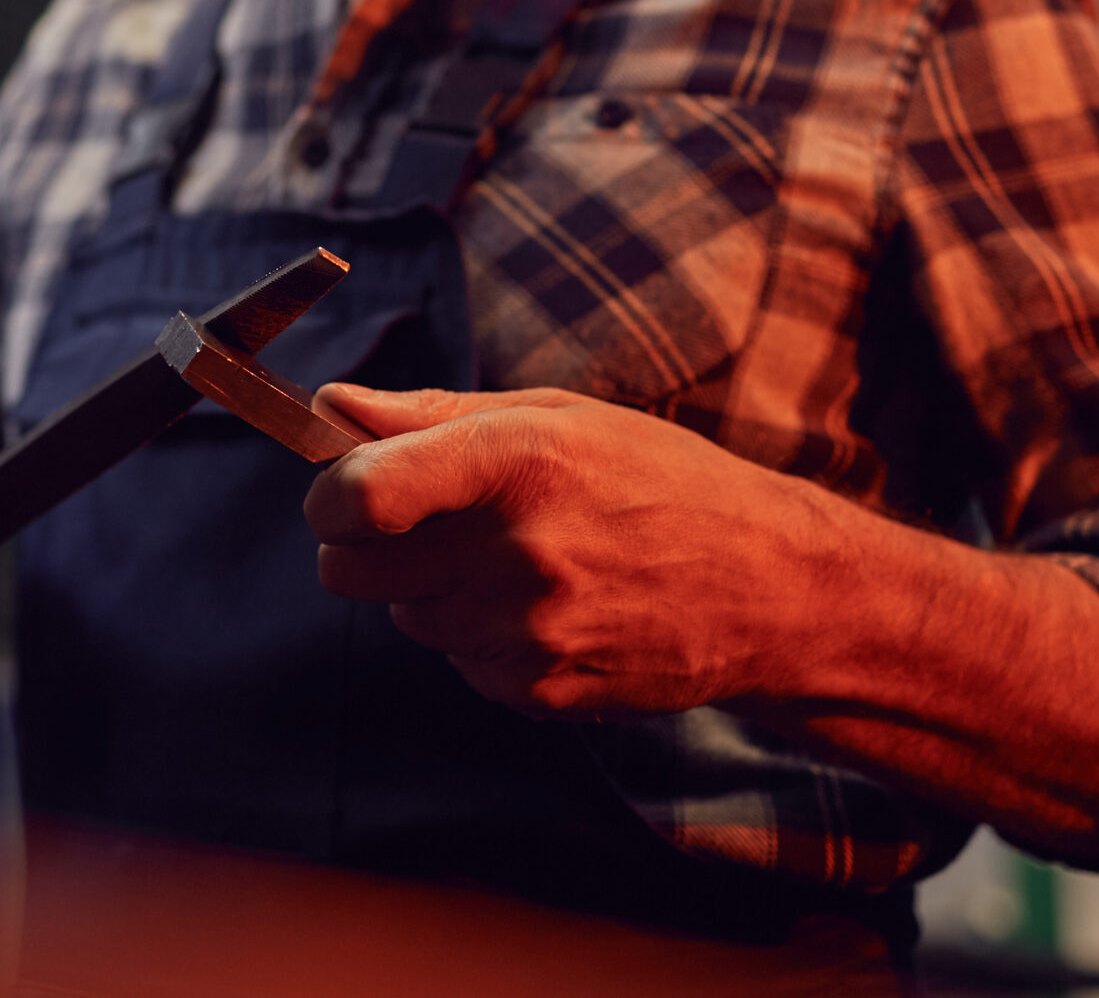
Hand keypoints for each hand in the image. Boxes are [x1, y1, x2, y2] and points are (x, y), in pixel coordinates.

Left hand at [304, 385, 851, 717]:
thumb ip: (434, 415)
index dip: (329, 494)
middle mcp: (518, 552)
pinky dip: (478, 634)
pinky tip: (547, 603)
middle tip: (419, 520)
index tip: (341, 489)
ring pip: (404, 614)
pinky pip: (456, 660)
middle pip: (350, 567)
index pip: (361, 494)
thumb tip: (332, 408)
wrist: (769, 587)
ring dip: (431, 586)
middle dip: (364, 542)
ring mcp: (528, 632)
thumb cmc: (663, 481)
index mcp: (519, 461)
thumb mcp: (560, 416)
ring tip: (517, 557)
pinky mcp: (538, 691)